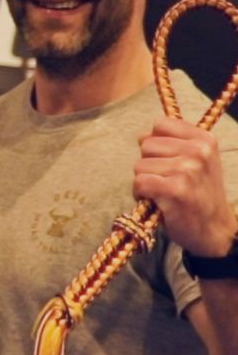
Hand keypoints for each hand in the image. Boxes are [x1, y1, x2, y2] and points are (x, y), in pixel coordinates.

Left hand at [134, 116, 237, 257]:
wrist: (214, 230)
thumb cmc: (199, 194)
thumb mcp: (200, 161)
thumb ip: (175, 144)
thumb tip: (142, 136)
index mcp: (204, 139)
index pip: (161, 124)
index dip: (155, 143)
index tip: (167, 159)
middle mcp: (198, 151)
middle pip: (146, 145)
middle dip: (149, 164)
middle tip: (167, 181)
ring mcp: (187, 170)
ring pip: (139, 165)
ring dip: (145, 181)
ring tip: (165, 193)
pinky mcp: (175, 189)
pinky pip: (139, 183)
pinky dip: (141, 194)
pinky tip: (158, 201)